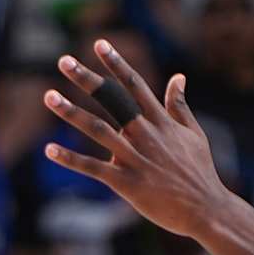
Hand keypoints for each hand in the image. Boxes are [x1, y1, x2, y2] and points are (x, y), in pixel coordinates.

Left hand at [41, 41, 236, 238]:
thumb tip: (178, 76)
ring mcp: (134, 157)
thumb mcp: (194, 133)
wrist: (204, 209)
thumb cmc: (199, 171)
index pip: (134, 84)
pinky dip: (70, 159)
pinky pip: (92, 168)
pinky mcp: (125, 182)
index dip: (116, 63)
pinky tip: (49, 149)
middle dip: (87, 79)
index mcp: (160, 121)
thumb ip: (179, 105)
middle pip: (112, 99)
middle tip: (63, 60)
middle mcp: (145, 134)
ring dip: (71, 112)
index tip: (99, 44)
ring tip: (48, 96)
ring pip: (97, 129)